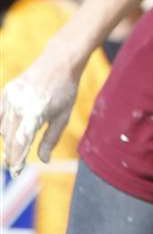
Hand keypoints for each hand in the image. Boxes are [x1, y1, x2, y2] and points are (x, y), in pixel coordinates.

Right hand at [1, 55, 82, 172]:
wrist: (59, 63)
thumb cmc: (65, 91)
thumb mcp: (63, 116)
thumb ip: (51, 139)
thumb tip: (44, 160)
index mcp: (35, 113)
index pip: (21, 142)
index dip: (17, 159)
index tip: (16, 171)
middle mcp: (19, 106)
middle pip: (9, 138)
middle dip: (11, 153)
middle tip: (13, 165)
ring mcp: (10, 98)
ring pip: (2, 128)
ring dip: (8, 138)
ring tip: (17, 142)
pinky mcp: (6, 92)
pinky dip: (0, 124)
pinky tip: (7, 131)